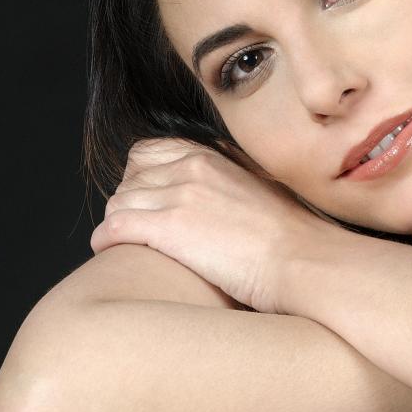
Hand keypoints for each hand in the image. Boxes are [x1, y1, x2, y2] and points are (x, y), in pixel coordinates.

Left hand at [89, 137, 336, 314]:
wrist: (305, 259)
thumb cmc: (295, 239)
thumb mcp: (263, 192)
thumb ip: (233, 185)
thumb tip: (220, 200)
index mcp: (214, 157)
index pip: (150, 152)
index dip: (140, 178)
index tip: (147, 202)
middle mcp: (192, 168)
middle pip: (130, 177)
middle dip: (128, 203)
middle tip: (135, 229)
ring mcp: (179, 195)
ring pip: (119, 201)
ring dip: (117, 224)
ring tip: (126, 246)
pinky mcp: (169, 226)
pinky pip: (114, 226)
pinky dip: (106, 240)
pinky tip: (112, 253)